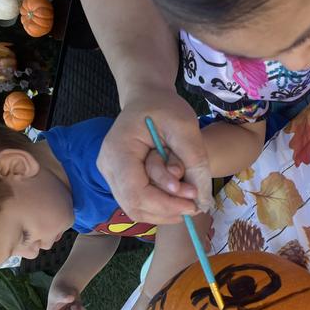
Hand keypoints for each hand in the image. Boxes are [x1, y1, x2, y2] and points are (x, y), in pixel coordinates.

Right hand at [97, 86, 212, 224]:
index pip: (135, 193)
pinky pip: (139, 204)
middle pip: (135, 206)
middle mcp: (108, 167)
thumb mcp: (185, 126)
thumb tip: (201, 198)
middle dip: (168, 209)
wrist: (147, 99)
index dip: (165, 204)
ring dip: (166, 211)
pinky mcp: (120, 181)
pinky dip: (161, 207)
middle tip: (195, 203)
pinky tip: (179, 199)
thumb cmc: (164, 107)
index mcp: (118, 150)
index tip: (193, 203)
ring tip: (190, 198)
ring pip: (137, 210)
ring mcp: (111, 176)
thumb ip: (194, 160)